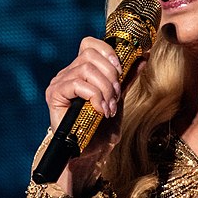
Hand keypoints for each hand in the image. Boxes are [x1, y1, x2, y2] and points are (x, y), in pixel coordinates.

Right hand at [44, 37, 144, 193]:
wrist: (90, 153)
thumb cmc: (102, 128)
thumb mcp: (118, 98)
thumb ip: (126, 78)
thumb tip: (142, 58)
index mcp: (80, 70)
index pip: (89, 44)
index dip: (107, 52)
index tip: (120, 70)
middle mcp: (67, 73)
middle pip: (90, 55)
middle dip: (111, 75)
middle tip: (116, 97)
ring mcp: (59, 83)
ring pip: (86, 69)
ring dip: (105, 88)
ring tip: (109, 107)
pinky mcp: (55, 95)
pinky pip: (78, 84)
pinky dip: (95, 96)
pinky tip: (100, 110)